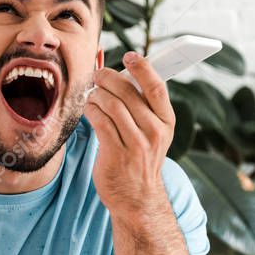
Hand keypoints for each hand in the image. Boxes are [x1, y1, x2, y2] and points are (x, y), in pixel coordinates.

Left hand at [84, 52, 174, 218]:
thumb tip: (123, 72)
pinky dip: (90, 110)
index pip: (156, 86)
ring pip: (111, 105)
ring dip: (97, 95)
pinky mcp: (116, 154)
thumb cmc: (140, 159)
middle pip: (128, 92)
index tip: (129, 55)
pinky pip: (99, 121)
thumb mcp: (151, 133)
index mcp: (166, 122)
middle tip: (98, 75)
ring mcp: (136, 144)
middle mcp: (154, 132)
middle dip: (109, 78)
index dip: (142, 67)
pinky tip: (88, 109)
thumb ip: (141, 106)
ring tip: (92, 95)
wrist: (137, 199)